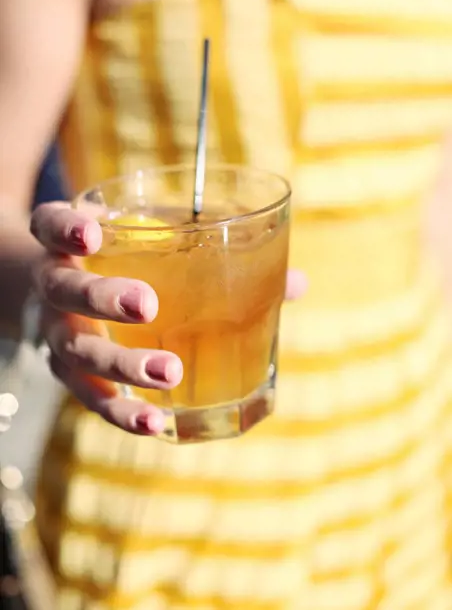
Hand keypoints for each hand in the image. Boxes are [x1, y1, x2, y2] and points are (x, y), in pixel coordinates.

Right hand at [30, 202, 304, 434]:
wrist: (63, 297)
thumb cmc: (125, 263)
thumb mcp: (156, 244)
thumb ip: (212, 252)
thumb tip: (295, 283)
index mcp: (70, 243)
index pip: (49, 224)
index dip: (66, 227)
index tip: (95, 232)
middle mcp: (56, 287)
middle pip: (65, 291)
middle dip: (103, 298)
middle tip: (146, 305)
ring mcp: (58, 336)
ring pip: (77, 354)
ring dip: (123, 365)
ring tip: (169, 372)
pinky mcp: (72, 377)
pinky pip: (92, 398)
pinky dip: (122, 412)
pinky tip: (156, 423)